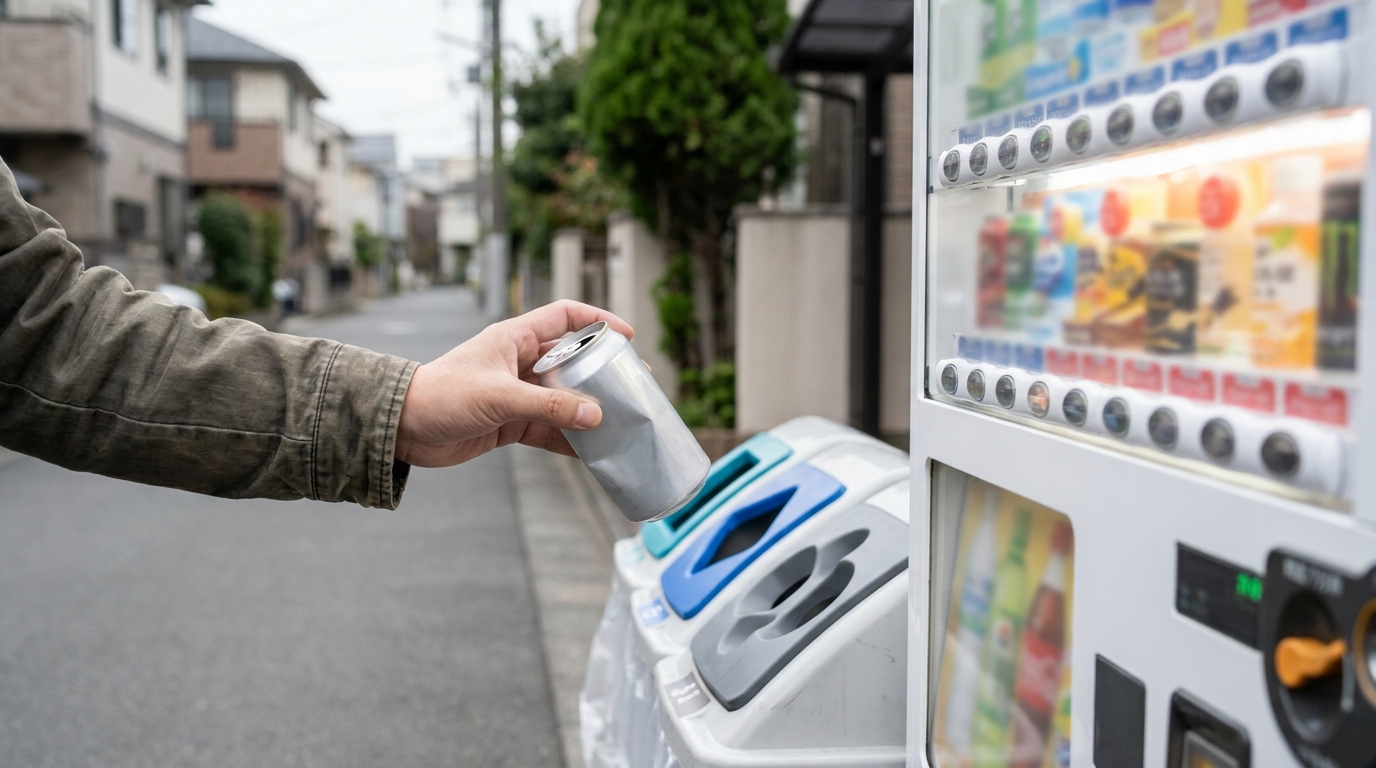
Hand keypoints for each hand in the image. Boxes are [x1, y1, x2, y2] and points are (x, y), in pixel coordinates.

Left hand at [394, 300, 633, 466]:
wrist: (402, 428)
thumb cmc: (442, 396)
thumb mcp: (500, 398)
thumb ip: (549, 408)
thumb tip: (595, 416)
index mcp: (515, 338)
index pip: (565, 317)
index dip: (597, 321)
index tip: (627, 337)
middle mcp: (519, 362)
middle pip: (572, 360)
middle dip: (602, 373)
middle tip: (633, 386)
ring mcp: (516, 393)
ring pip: (564, 398)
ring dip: (588, 410)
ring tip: (621, 421)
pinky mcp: (509, 422)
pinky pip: (549, 428)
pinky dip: (569, 438)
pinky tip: (591, 452)